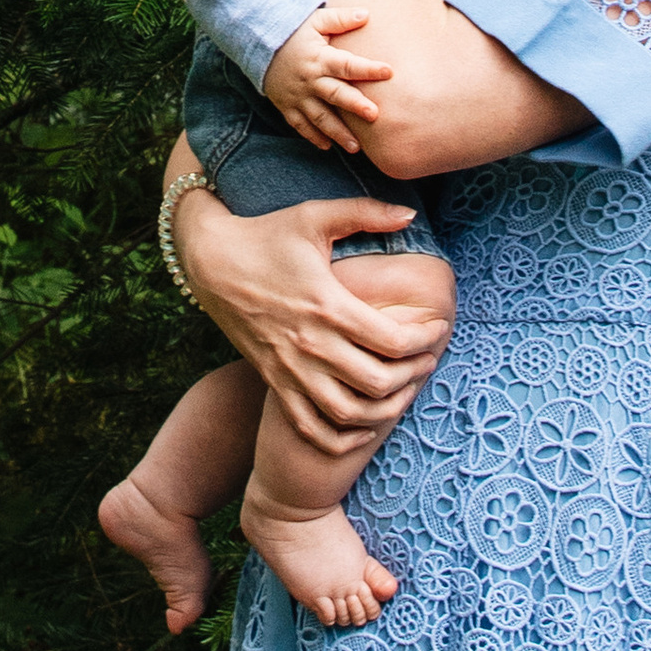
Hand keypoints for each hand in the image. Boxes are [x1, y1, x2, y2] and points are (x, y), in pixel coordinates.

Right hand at [175, 178, 454, 456]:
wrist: (211, 263)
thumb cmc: (267, 234)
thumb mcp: (315, 215)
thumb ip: (365, 213)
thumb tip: (410, 214)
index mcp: (327, 304)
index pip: (391, 340)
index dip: (425, 339)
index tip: (439, 326)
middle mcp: (310, 344)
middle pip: (377, 383)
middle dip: (413, 375)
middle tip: (429, 358)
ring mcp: (290, 368)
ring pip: (347, 413)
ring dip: (384, 410)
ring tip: (404, 390)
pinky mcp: (274, 381)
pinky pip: (311, 427)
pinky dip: (340, 438)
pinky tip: (362, 427)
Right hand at [263, 5, 392, 148]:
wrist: (257, 42)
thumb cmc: (292, 29)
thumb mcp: (316, 19)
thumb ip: (340, 19)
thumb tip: (366, 14)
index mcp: (320, 58)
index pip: (347, 64)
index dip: (368, 68)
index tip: (388, 72)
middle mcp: (310, 80)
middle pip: (335, 95)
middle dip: (355, 106)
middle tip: (374, 116)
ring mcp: (297, 96)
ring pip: (320, 118)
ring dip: (338, 133)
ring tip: (356, 147)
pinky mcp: (287, 106)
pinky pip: (300, 125)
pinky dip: (313, 137)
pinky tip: (327, 147)